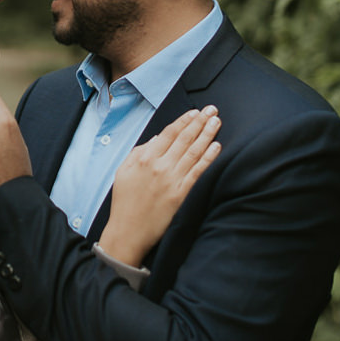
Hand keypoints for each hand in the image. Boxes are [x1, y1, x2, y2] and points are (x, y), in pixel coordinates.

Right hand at [102, 107, 220, 266]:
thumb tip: (156, 140)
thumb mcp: (123, 172)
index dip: (183, 121)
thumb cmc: (124, 202)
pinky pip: (198, 171)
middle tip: (212, 110)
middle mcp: (159, 166)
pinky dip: (208, 157)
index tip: (194, 112)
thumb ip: (138, 153)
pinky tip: (216, 146)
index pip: (168, 134)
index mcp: (144, 159)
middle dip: (199, 122)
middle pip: (184, 139)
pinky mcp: (181, 193)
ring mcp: (172, 179)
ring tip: (216, 122)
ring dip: (207, 135)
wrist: (128, 230)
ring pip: (194, 152)